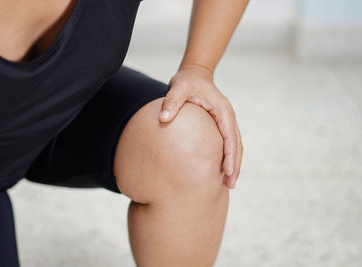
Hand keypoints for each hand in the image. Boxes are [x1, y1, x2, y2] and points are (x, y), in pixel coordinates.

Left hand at [159, 64, 242, 188]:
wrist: (195, 74)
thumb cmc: (186, 82)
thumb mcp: (178, 88)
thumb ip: (171, 102)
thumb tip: (163, 118)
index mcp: (223, 110)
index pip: (229, 136)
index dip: (230, 155)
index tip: (227, 172)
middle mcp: (228, 117)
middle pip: (236, 145)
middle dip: (235, 165)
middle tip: (231, 185)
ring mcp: (226, 121)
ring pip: (235, 146)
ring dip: (234, 164)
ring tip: (230, 184)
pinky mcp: (221, 124)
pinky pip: (228, 143)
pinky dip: (229, 157)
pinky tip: (222, 171)